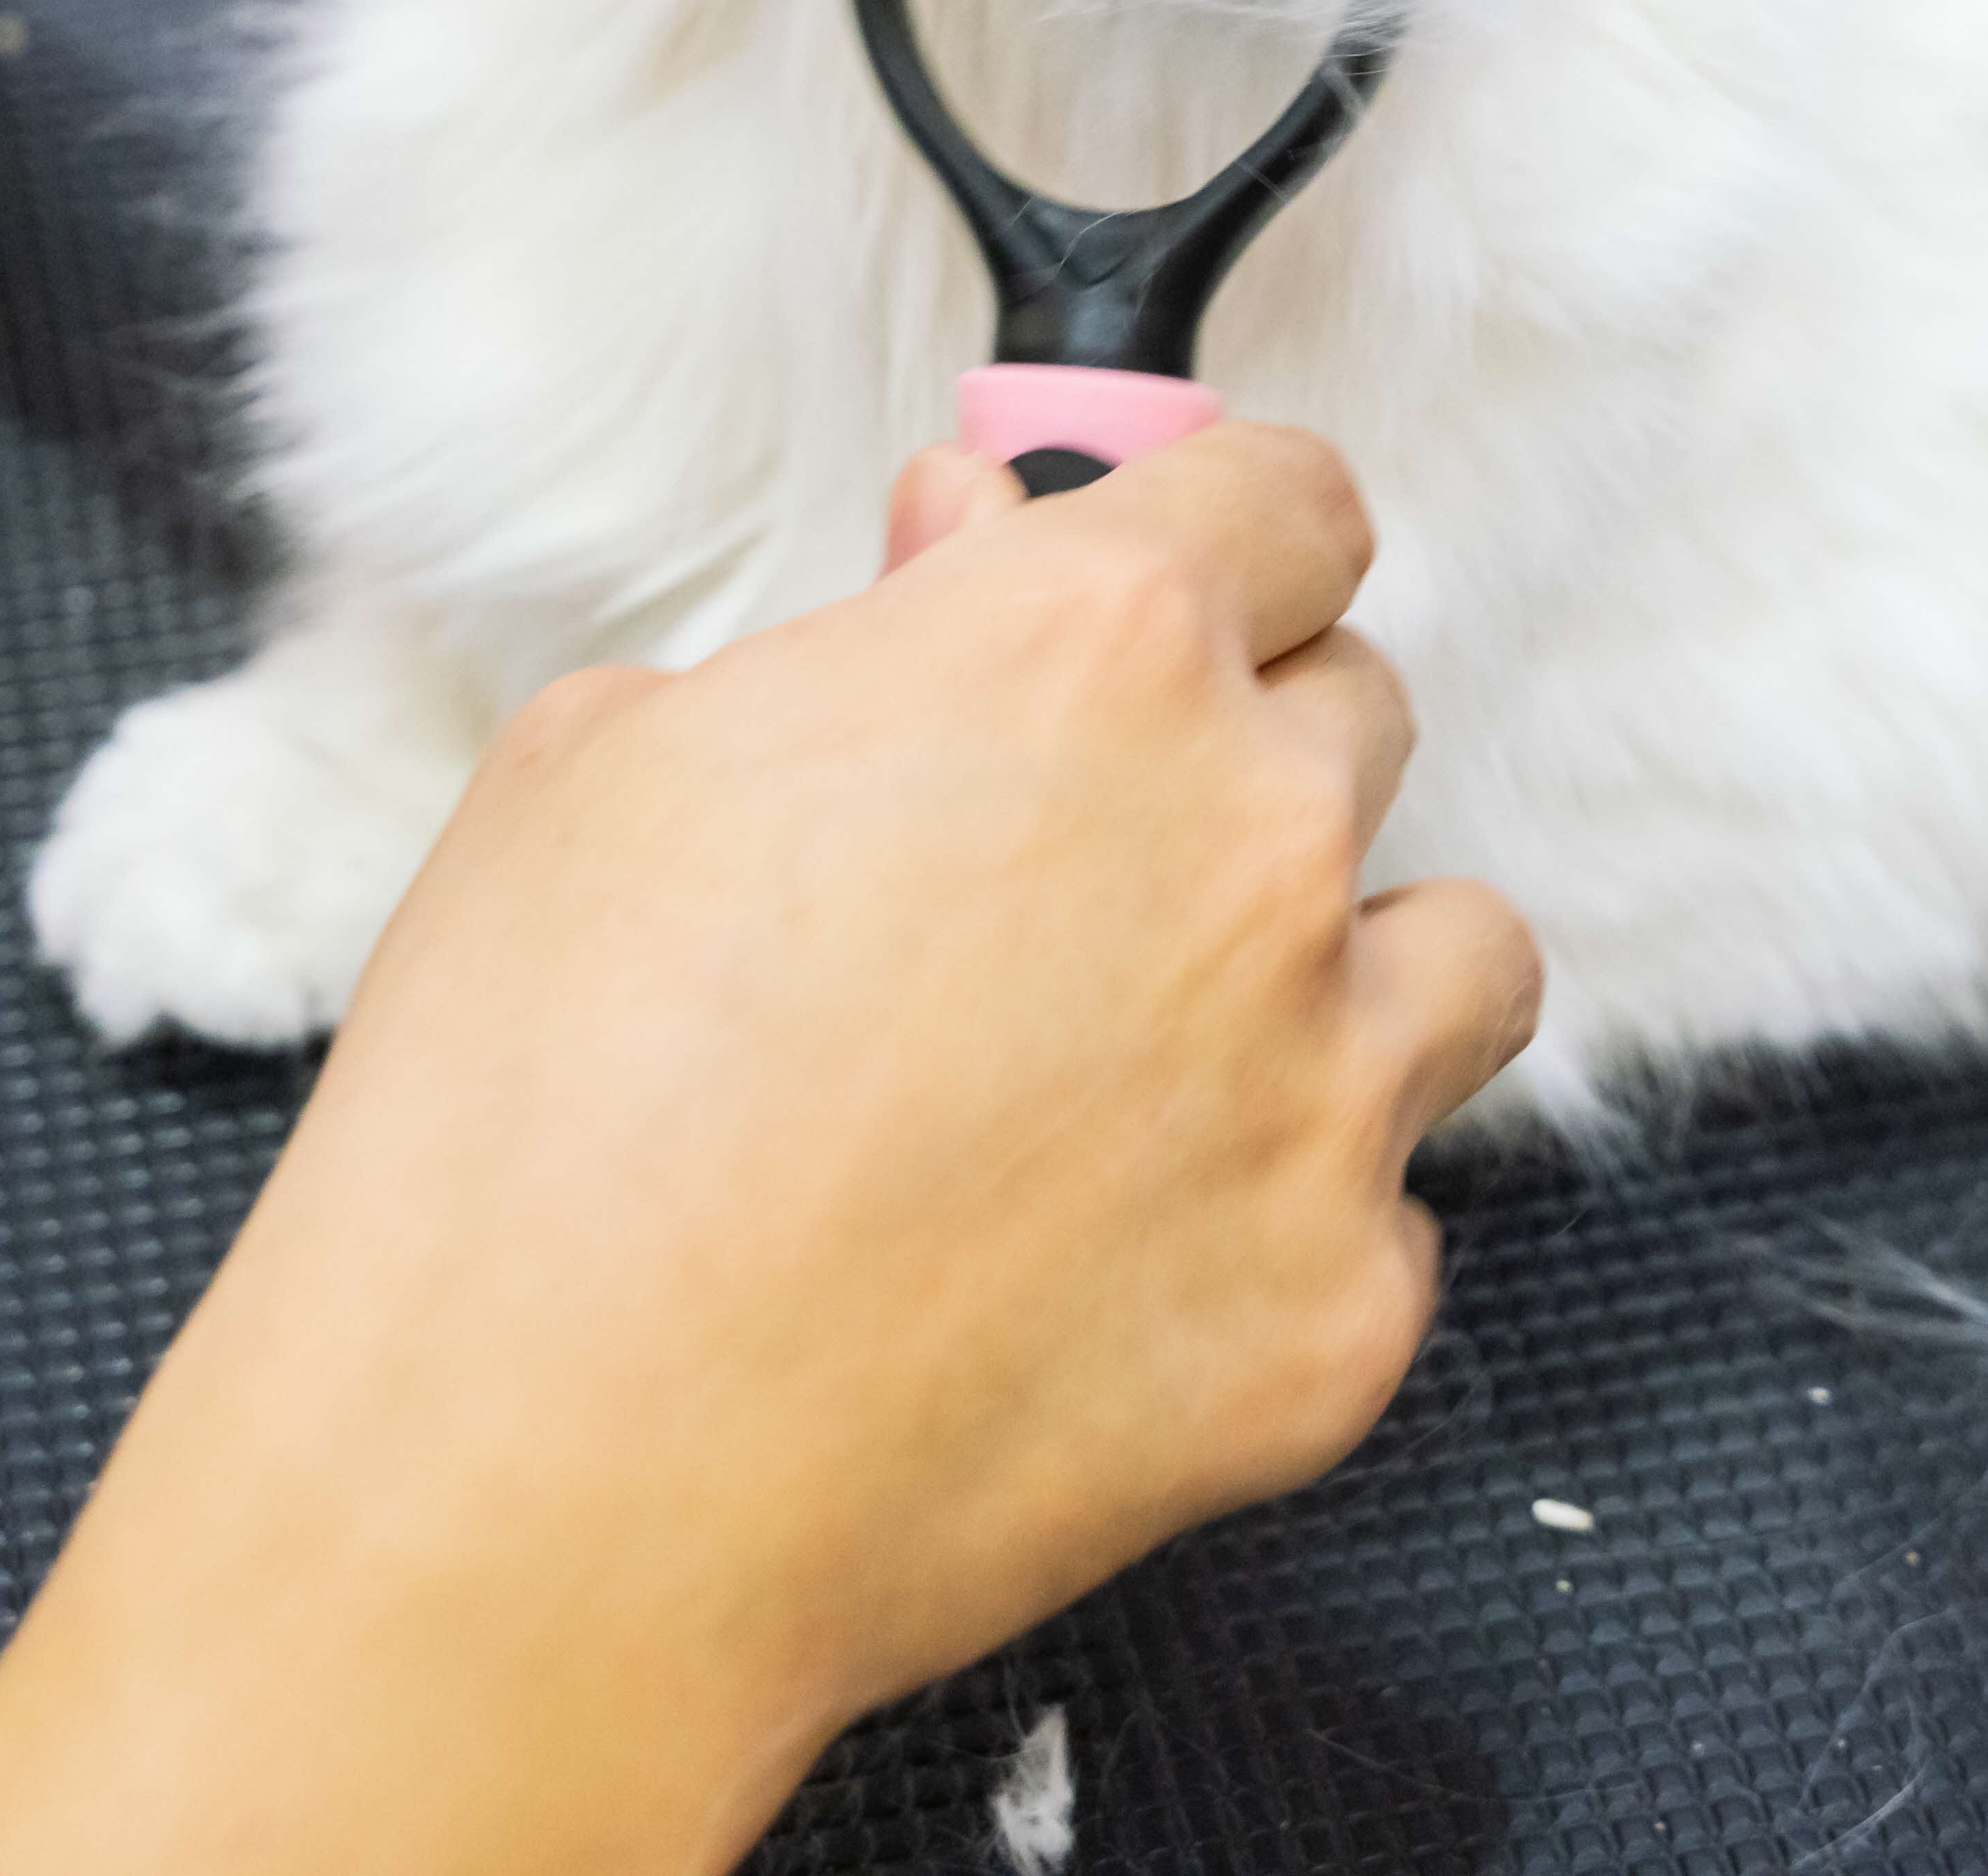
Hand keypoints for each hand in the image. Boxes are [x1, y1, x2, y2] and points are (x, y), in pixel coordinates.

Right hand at [0, 426, 1539, 1875]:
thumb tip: (972, 537)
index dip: (1223, 542)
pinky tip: (1101, 1271)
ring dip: (1344, 970)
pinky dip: (1275, 1227)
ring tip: (1162, 1056)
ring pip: (1459, 955)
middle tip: (1067, 872)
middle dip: (1227, 762)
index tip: (1185, 595)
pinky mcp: (1340, 1317)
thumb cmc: (528, 1111)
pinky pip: (1384, 1217)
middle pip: (1357, 720)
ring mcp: (1324, 1091)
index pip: (1292, 502)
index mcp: (1087, 652)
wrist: (531, 1485)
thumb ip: (860, 629)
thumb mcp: (619, 761)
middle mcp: (1253, 843)